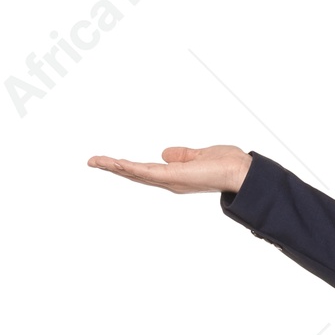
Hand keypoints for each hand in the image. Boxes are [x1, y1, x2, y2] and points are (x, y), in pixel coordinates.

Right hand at [86, 144, 251, 193]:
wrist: (242, 173)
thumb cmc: (227, 165)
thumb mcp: (198, 155)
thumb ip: (182, 155)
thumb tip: (165, 153)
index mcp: (174, 176)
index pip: (145, 170)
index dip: (126, 166)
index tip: (109, 161)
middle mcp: (170, 181)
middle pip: (135, 174)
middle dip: (113, 167)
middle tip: (92, 161)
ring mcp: (171, 180)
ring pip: (136, 173)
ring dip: (115, 167)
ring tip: (95, 161)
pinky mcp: (173, 177)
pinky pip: (146, 172)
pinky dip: (130, 167)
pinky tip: (115, 163)